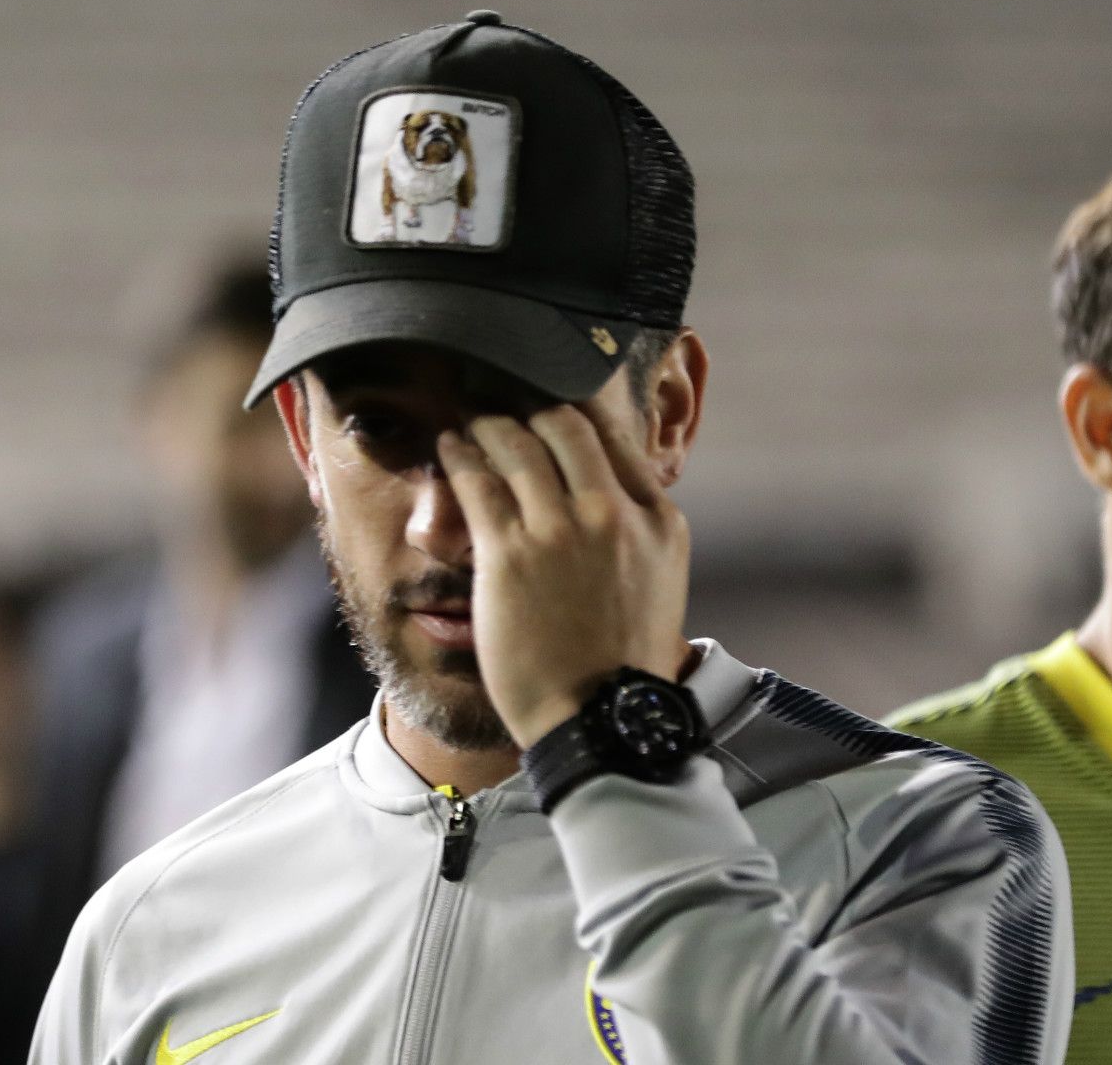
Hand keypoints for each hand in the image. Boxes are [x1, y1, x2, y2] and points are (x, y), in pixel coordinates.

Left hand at [435, 405, 689, 747]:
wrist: (599, 716)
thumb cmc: (623, 656)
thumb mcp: (661, 579)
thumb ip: (639, 526)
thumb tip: (610, 487)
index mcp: (656, 519)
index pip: (613, 436)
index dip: (574, 407)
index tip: (550, 401)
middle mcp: (612, 513)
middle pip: (564, 425)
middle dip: (527, 404)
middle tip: (502, 396)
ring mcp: (560, 531)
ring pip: (516, 442)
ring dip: (488, 424)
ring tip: (471, 420)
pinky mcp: (509, 554)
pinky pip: (477, 479)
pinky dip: (460, 453)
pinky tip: (450, 446)